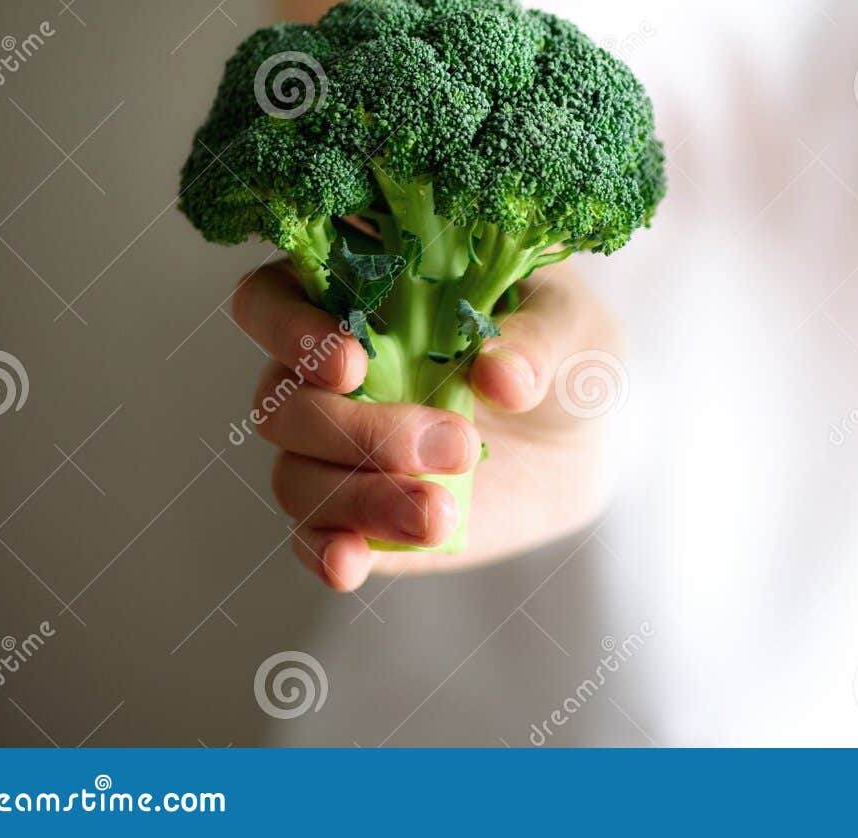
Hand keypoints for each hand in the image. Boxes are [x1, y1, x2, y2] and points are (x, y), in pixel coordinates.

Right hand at [230, 262, 615, 589]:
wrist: (586, 439)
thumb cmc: (564, 353)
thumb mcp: (571, 328)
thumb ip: (536, 340)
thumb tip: (499, 376)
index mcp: (360, 293)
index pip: (271, 297)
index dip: (289, 329)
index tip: (351, 364)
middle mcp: (326, 371)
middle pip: (282, 400)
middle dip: (360, 431)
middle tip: (457, 444)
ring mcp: (336, 446)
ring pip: (295, 475)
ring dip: (361, 498)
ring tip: (441, 514)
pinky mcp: (356, 512)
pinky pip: (313, 536)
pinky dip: (325, 552)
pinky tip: (351, 564)